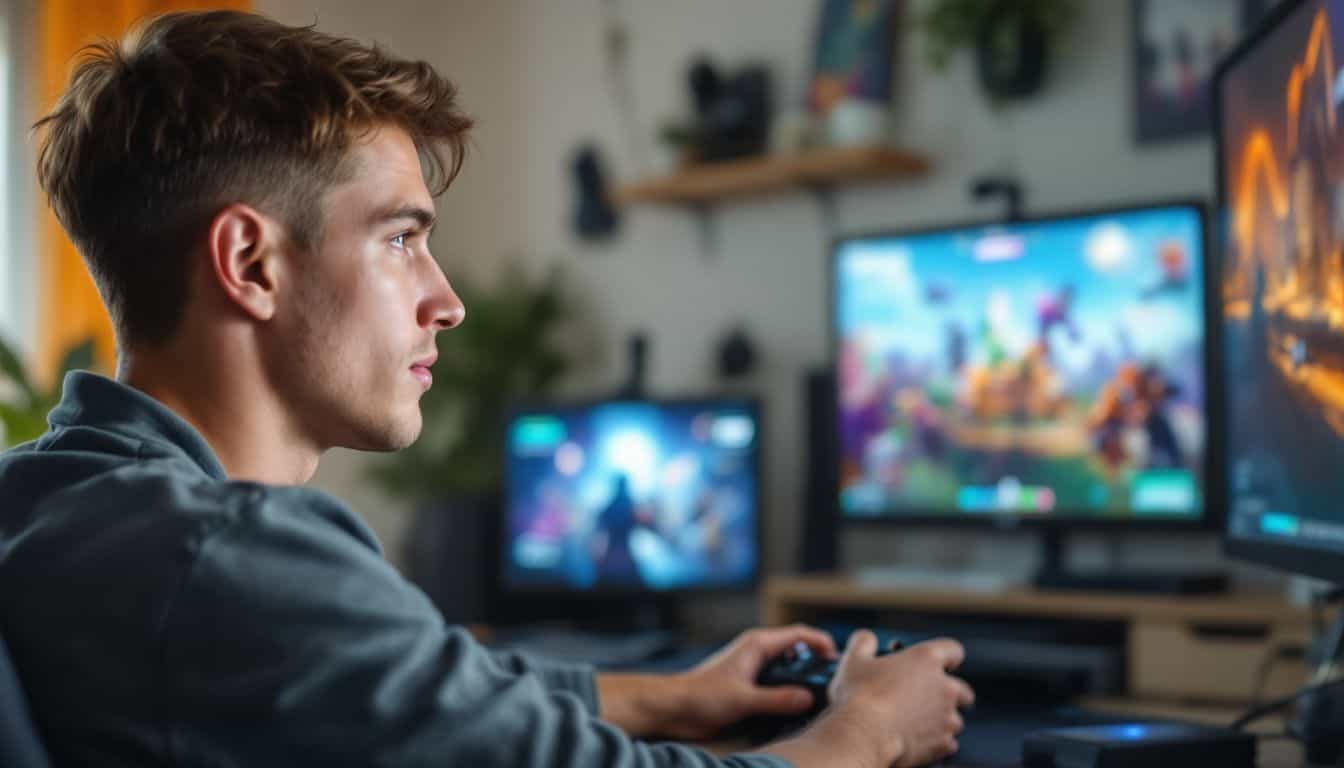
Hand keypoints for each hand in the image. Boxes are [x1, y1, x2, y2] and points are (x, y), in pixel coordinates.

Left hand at [663, 624, 836, 739]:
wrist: (675, 707)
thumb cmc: (702, 696)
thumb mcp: (744, 699)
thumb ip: (778, 699)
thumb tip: (808, 698)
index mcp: (758, 645)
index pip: (800, 634)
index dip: (822, 642)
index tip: (839, 658)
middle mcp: (757, 652)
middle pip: (797, 650)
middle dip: (816, 663)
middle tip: (833, 681)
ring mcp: (753, 668)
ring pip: (788, 668)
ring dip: (802, 679)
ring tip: (819, 696)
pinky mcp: (749, 684)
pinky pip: (777, 683)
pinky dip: (789, 690)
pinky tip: (796, 707)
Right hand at [821, 630, 973, 767]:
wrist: (862, 736)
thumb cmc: (859, 695)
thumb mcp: (854, 659)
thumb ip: (864, 642)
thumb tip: (867, 639)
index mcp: (928, 659)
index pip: (954, 650)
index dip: (947, 657)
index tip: (935, 665)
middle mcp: (945, 687)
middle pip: (963, 690)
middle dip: (949, 694)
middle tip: (926, 699)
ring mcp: (947, 717)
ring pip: (955, 719)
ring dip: (941, 720)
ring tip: (916, 723)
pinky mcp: (943, 743)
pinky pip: (948, 743)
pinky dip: (937, 742)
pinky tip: (917, 740)